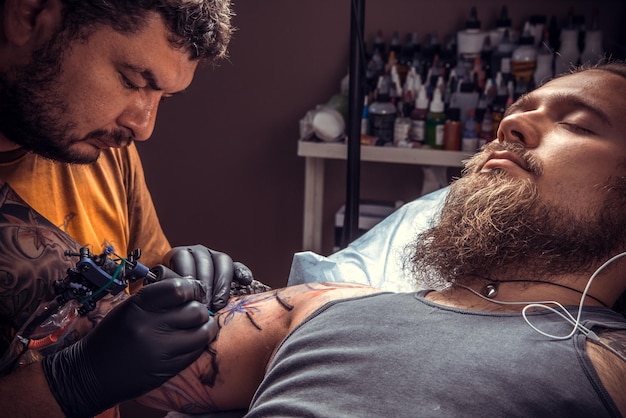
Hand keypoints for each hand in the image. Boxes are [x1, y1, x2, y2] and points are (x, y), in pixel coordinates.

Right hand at [42, 278, 215, 417]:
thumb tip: (193, 287)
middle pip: (196, 311)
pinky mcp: (166, 369)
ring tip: (197, 326)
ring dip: (204, 327)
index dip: (193, 288)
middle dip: (200, 309)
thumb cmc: (114, 334)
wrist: (91, 372)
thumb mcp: (130, 307)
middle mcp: (150, 327)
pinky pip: (196, 352)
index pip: (179, 289)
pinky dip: (198, 344)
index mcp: (139, 306)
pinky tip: (190, 341)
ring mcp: (159, 350)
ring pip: (202, 332)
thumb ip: (159, 297)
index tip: (194, 291)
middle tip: (194, 311)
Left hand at [163, 244, 253, 310]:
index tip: (190, 299)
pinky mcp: (230, 266)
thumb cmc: (169, 299)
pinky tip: (246, 281)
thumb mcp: (164, 291)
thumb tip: (171, 298)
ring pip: (222, 261)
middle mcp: (197, 252)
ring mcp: (215, 257)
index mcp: (178, 255)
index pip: (183, 259)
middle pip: (204, 262)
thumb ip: (166, 290)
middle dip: (206, 286)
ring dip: (222, 284)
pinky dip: (243, 272)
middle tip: (205, 306)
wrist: (178, 300)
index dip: (188, 279)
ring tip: (219, 304)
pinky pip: (238, 266)